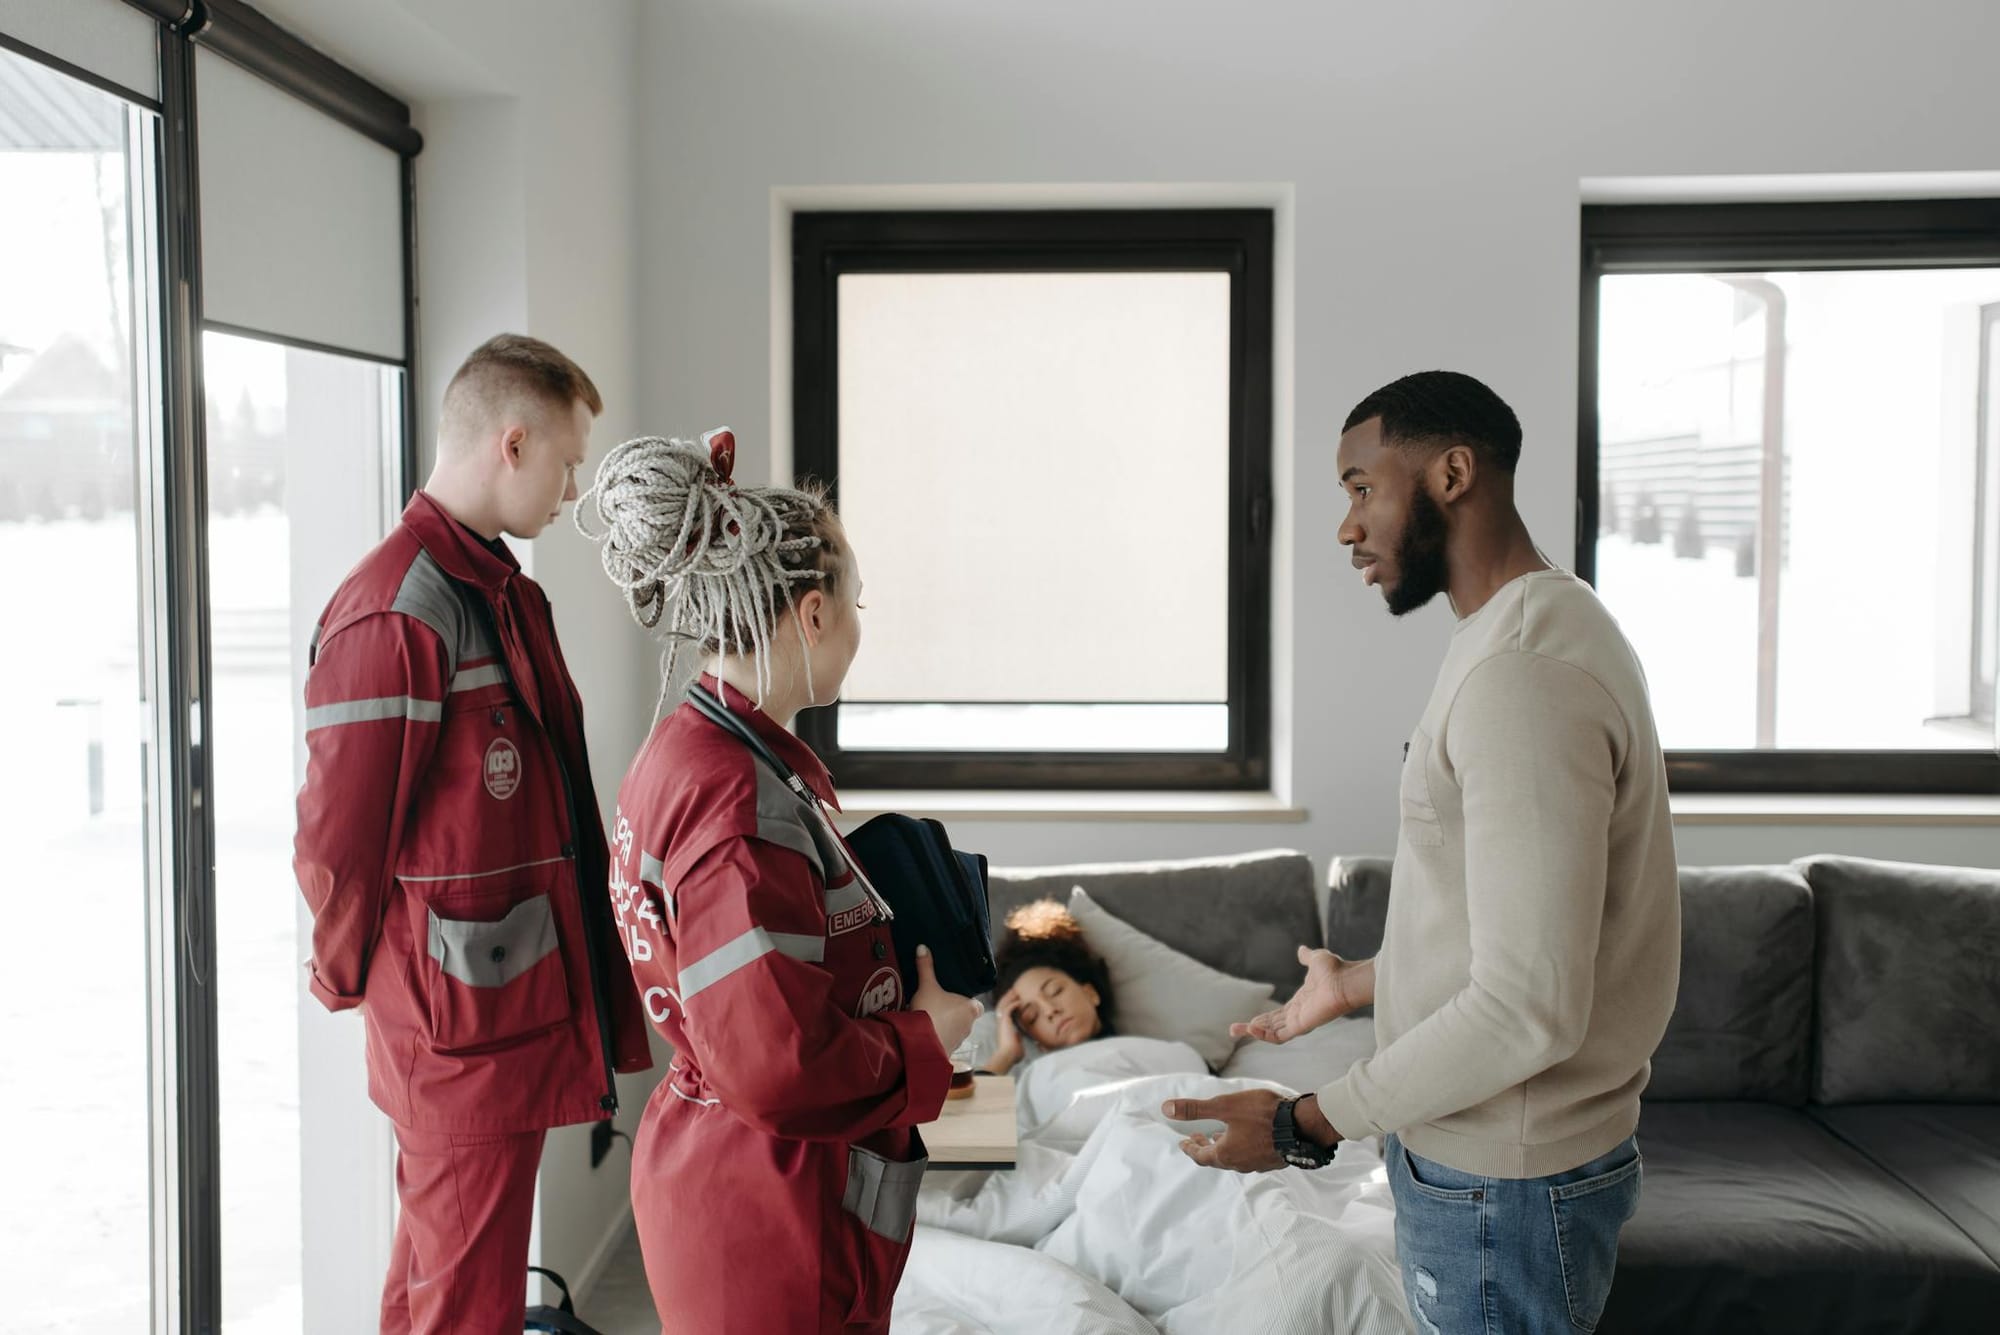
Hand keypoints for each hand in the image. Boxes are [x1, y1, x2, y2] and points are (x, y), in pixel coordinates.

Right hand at [910, 944, 982, 1054]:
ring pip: (956, 1031)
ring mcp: (959, 1041)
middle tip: (938, 1006)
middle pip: (965, 1017)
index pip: (977, 1006)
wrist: (921, 1043)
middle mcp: (969, 1026)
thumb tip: (922, 948)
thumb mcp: (927, 986)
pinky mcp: (948, 1052)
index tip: (954, 999)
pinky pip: (945, 1042)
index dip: (967, 1003)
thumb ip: (926, 967)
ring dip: (946, 1027)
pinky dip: (938, 1038)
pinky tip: (926, 1033)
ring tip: (929, 1019)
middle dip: (954, 1014)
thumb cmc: (930, 1012)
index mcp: (971, 1009)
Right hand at [989, 989, 1025, 1070]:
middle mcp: (1001, 1022)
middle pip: (1002, 1005)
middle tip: (1015, 993)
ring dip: (1010, 998)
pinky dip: (1013, 1004)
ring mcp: (1001, 1021)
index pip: (1005, 1013)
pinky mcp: (1004, 1020)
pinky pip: (1008, 1008)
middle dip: (1008, 998)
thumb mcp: (1018, 1044)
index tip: (1016, 1001)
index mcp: (1004, 1027)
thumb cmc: (1014, 1052)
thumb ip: (1019, 1039)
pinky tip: (1019, 1002)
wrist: (1010, 1054)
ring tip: (1016, 992)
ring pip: (1003, 1004)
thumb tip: (1023, 1039)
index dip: (1010, 1006)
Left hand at [1161, 1089, 1286, 1173]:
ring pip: (1234, 1158)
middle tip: (1196, 1138)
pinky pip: (1249, 1156)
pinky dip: (1240, 1147)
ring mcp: (1258, 1163)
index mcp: (1226, 1154)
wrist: (1302, 1126)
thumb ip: (1195, 1109)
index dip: (1190, 1148)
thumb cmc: (1262, 1115)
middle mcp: (1240, 1164)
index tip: (1183, 1143)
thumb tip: (1165, 1109)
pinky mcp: (1272, 1159)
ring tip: (1218, 1136)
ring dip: (1222, 1148)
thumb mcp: (1223, 1106)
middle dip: (1204, 1147)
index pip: (1201, 1156)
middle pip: (1216, 1159)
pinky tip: (1245, 1137)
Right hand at [1230, 946, 1371, 1043]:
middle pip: (1270, 1026)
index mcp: (1299, 1003)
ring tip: (1234, 1030)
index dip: (1261, 1019)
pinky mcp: (1301, 1026)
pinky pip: (1279, 1036)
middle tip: (1232, 1029)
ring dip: (1253, 1032)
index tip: (1247, 1021)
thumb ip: (1306, 957)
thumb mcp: (1315, 960)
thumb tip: (1301, 950)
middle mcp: (1298, 1015)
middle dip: (1251, 1028)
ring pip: (1271, 1033)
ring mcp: (1299, 1022)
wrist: (1347, 979)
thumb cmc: (1336, 970)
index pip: (1276, 1015)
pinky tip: (1250, 1029)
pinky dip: (1264, 1035)